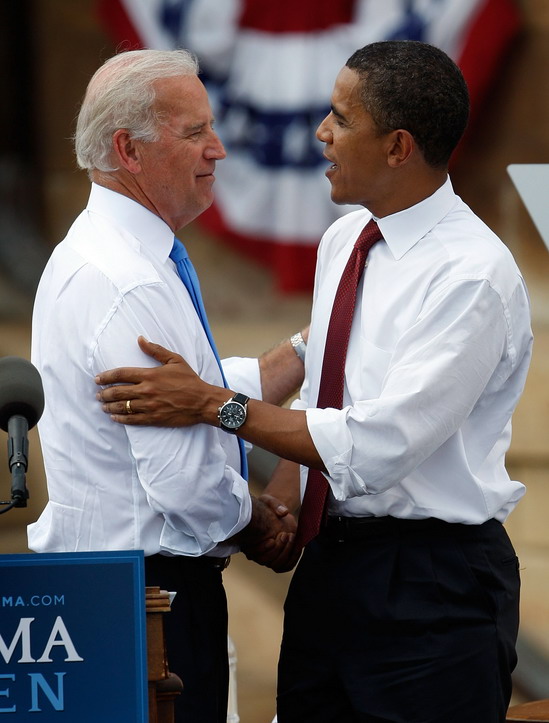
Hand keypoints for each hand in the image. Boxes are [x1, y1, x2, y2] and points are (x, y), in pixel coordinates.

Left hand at [95, 336, 210, 425]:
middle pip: (117, 392)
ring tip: (102, 405)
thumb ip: (155, 350)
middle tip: (98, 394)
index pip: (120, 374)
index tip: (97, 379)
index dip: (106, 376)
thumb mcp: (175, 360)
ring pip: (122, 406)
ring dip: (109, 406)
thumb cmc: (190, 380)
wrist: (202, 401)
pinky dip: (120, 418)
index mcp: (149, 375)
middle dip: (104, 393)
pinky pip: (132, 420)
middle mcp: (146, 391)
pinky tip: (114, 417)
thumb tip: (140, 339)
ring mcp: (149, 406)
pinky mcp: (153, 418)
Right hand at [238, 495, 300, 572]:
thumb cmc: (269, 507)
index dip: (262, 549)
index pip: (252, 554)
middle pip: (264, 561)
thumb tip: (284, 512)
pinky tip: (297, 546)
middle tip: (285, 535)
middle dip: (277, 549)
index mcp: (248, 540)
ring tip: (291, 536)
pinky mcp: (280, 558)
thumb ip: (275, 504)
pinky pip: (286, 566)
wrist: (278, 514)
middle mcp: (256, 552)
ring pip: (276, 565)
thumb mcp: (269, 501)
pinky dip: (293, 558)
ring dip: (286, 552)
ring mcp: (269, 557)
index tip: (272, 539)